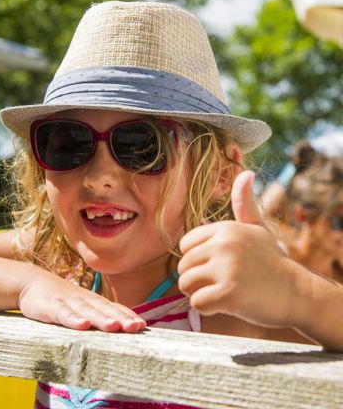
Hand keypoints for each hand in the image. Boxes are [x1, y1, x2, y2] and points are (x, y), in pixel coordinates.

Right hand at [18, 267, 145, 331]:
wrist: (32, 282)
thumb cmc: (61, 298)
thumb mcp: (81, 305)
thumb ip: (98, 314)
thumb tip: (121, 327)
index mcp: (92, 301)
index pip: (113, 308)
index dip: (127, 316)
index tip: (143, 326)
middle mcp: (83, 300)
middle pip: (104, 310)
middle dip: (121, 318)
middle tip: (137, 327)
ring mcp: (67, 302)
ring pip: (87, 311)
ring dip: (101, 319)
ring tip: (115, 327)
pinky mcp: (50, 306)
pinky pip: (63, 313)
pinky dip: (73, 319)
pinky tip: (82, 325)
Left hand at [178, 171, 304, 327]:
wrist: (299, 292)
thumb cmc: (272, 261)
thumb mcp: (257, 228)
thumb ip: (244, 204)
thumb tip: (245, 173)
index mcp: (225, 228)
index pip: (185, 245)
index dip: (197, 259)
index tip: (217, 265)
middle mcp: (223, 244)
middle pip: (183, 266)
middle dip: (197, 278)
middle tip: (221, 282)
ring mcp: (226, 268)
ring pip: (185, 284)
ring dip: (199, 293)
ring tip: (222, 291)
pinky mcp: (228, 293)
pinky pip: (196, 302)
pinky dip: (207, 308)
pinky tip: (226, 304)